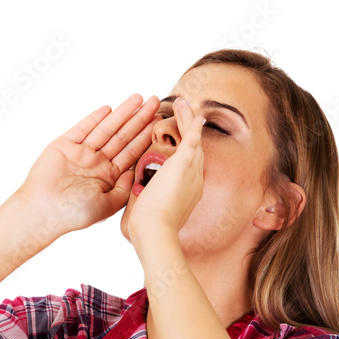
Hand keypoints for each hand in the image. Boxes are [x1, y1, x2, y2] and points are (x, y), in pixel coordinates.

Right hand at [16, 94, 159, 234]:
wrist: (43, 212)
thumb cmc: (75, 214)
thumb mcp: (108, 206)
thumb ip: (124, 189)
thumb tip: (135, 171)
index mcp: (108, 177)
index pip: (131, 152)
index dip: (145, 136)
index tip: (158, 122)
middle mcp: (96, 162)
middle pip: (122, 136)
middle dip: (139, 119)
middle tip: (155, 101)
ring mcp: (81, 153)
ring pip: (106, 129)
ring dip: (122, 113)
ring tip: (138, 99)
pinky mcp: (64, 145)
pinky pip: (82, 128)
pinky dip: (94, 118)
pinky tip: (109, 109)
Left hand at [127, 97, 205, 239]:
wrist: (156, 233)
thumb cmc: (151, 232)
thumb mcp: (152, 214)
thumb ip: (151, 204)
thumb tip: (142, 201)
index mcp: (188, 194)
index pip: (189, 170)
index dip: (187, 155)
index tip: (184, 146)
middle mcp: (195, 182)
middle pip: (196, 152)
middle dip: (192, 133)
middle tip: (190, 116)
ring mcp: (192, 173)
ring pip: (193, 141)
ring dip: (189, 121)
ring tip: (184, 104)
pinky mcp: (183, 164)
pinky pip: (191, 139)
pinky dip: (192, 125)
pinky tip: (195, 112)